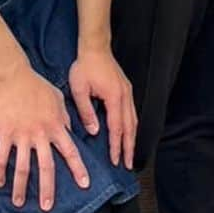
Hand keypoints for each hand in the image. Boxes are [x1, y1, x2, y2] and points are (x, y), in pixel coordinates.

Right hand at [0, 64, 90, 211]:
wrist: (14, 76)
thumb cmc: (37, 86)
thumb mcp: (58, 100)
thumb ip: (64, 118)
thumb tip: (70, 132)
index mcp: (56, 127)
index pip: (70, 152)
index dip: (78, 169)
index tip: (84, 184)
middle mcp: (40, 135)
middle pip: (46, 167)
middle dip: (47, 189)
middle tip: (47, 207)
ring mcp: (21, 136)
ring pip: (22, 167)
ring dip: (20, 187)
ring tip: (19, 203)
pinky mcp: (5, 133)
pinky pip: (1, 157)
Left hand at [69, 47, 137, 169]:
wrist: (95, 47)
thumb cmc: (85, 67)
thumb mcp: (79, 90)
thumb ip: (86, 111)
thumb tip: (94, 131)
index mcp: (114, 98)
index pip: (116, 128)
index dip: (116, 146)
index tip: (115, 161)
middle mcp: (125, 97)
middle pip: (130, 127)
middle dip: (129, 147)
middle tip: (128, 164)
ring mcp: (128, 92)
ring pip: (134, 120)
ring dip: (132, 138)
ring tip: (130, 153)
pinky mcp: (126, 89)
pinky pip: (132, 112)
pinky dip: (132, 126)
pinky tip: (128, 133)